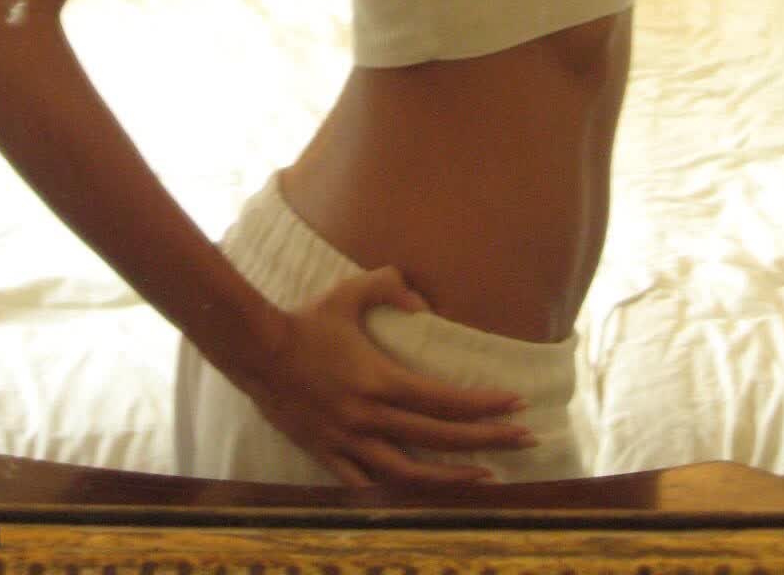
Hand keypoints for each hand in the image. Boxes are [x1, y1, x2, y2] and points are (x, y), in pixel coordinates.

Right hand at [250, 266, 534, 486]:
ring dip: (453, 477)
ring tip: (489, 478)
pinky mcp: (327, 454)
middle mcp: (369, 417)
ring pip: (410, 472)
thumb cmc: (306, 320)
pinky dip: (398, 494)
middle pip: (439, 437)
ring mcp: (348, 441)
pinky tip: (423, 498)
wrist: (256, 352)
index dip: (484, 403)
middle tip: (527, 438)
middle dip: (488, 439)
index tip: (518, 401)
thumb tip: (422, 297)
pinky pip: (367, 484)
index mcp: (379, 380)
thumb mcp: (347, 293)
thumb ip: (387, 285)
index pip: (443, 398)